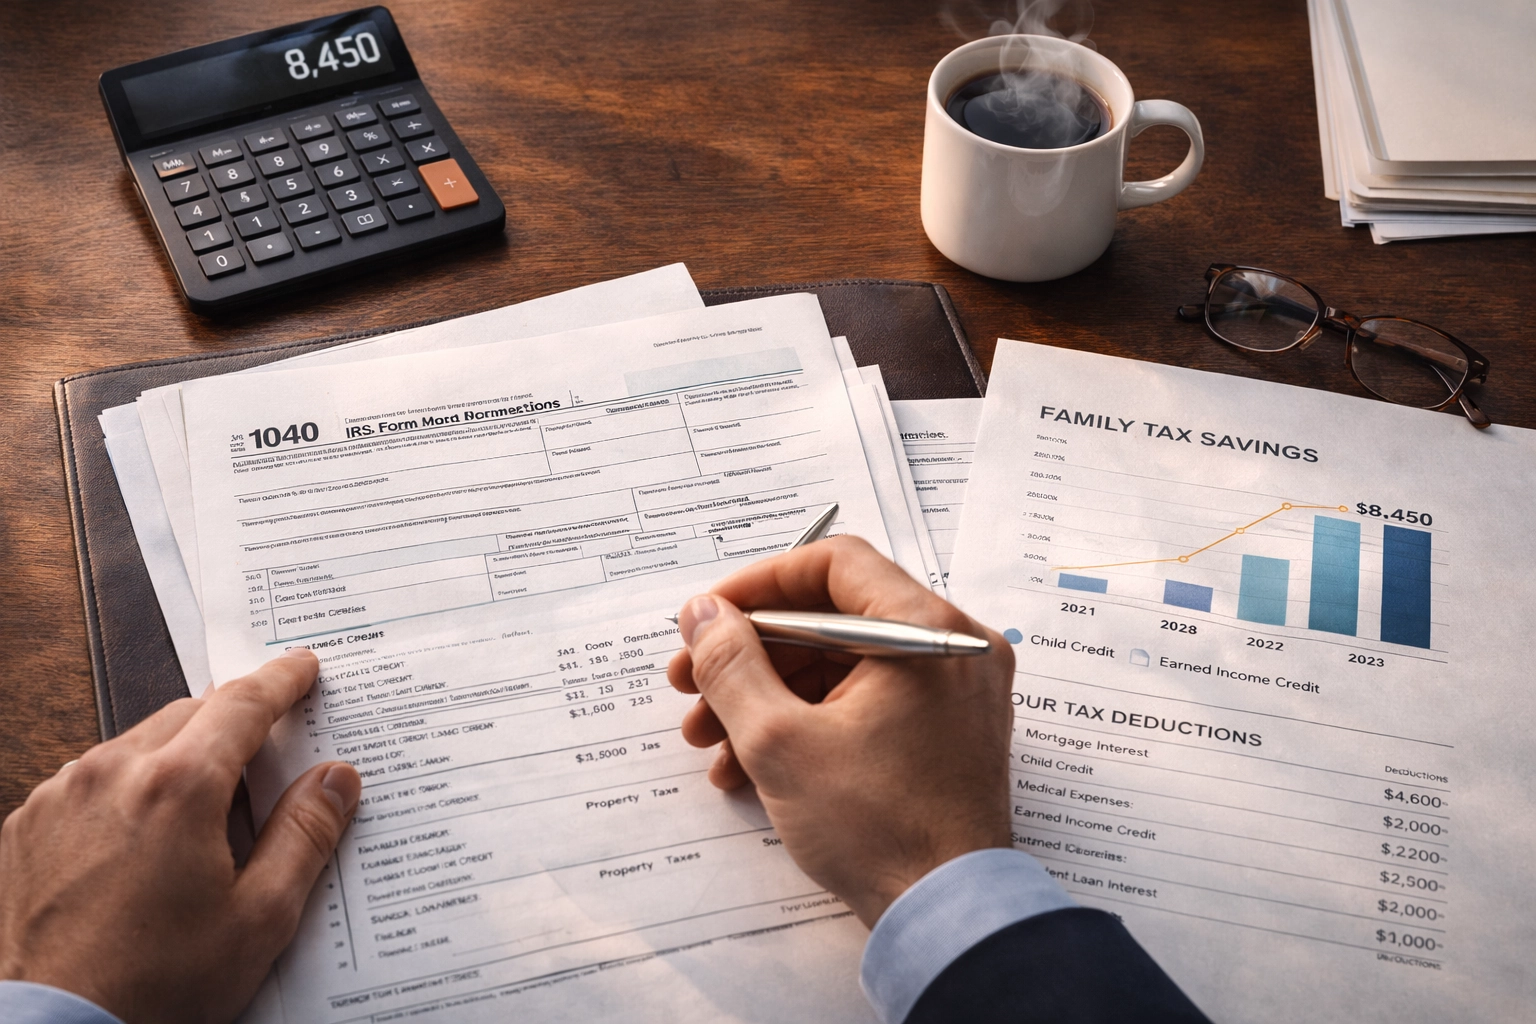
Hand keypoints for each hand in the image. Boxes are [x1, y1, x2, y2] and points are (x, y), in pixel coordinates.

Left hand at [0, 650, 359, 1023]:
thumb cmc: (156, 985)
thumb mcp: (260, 916)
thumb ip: (305, 834)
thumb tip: (337, 777)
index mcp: (179, 785)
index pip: (242, 703)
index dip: (280, 681)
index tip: (302, 668)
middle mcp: (113, 772)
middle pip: (189, 714)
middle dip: (232, 721)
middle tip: (265, 747)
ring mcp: (62, 795)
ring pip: (138, 743)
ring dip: (178, 755)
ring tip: (204, 809)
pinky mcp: (28, 825)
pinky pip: (92, 779)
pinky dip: (128, 787)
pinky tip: (144, 836)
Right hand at [666, 536, 1014, 927]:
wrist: (945, 914)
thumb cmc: (880, 830)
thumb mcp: (780, 741)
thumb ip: (732, 664)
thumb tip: (703, 614)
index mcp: (925, 631)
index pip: (832, 564)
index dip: (757, 586)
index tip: (708, 618)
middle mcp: (950, 649)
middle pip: (831, 617)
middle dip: (750, 653)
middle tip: (691, 682)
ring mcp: (951, 692)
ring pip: (840, 665)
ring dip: (767, 694)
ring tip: (707, 738)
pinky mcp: (942, 731)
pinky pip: (864, 702)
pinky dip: (807, 721)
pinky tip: (747, 763)